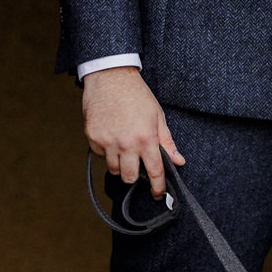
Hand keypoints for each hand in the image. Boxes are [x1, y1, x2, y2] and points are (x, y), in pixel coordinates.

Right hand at [82, 67, 183, 197]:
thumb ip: (167, 142)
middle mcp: (126, 143)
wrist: (111, 78)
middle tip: (137, 164)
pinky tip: (112, 136)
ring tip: (124, 147)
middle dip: (135, 175)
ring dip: (120, 164)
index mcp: (145, 138)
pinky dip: (106, 151)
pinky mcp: (93, 137)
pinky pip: (100, 155)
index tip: (157, 194)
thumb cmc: (136, 95)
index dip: (157, 187)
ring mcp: (107, 141)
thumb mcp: (157, 117)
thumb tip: (178, 161)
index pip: (154, 171)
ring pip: (114, 169)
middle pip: (129, 177)